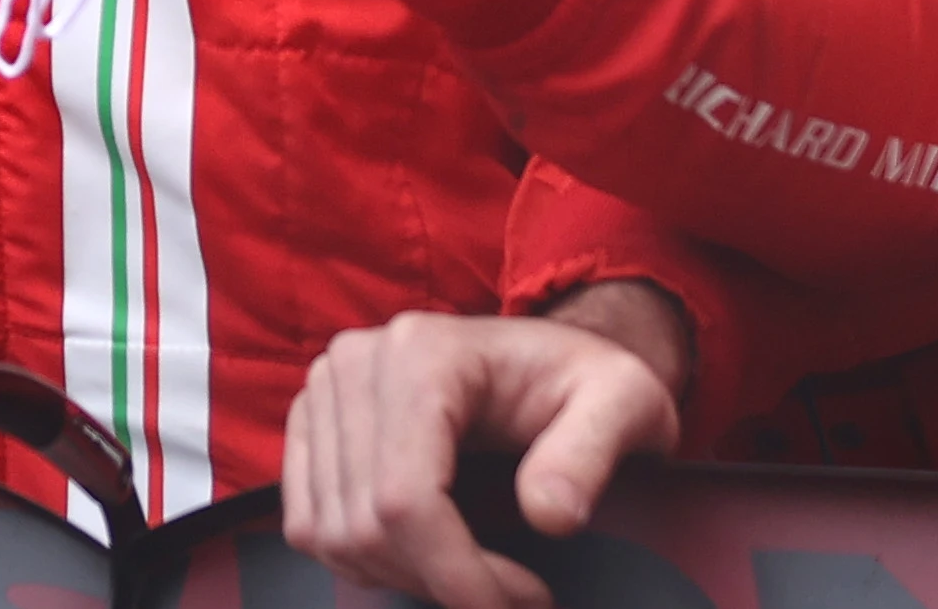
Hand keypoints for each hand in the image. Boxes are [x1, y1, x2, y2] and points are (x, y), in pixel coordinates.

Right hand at [284, 290, 690, 608]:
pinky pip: (311, 525)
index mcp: (422, 353)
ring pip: (334, 535)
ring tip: (476, 576)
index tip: (523, 603)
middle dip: (442, 583)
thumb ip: (592, 453)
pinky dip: (366, 562)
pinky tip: (429, 557)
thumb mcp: (626, 403)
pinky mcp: (312, 423)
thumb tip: (550, 515)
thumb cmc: (587, 383)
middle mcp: (356, 362)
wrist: (548, 360)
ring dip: (406, 578)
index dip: (458, 574)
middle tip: (511, 597)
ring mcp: (323, 391)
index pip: (407, 499)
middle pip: (367, 525)